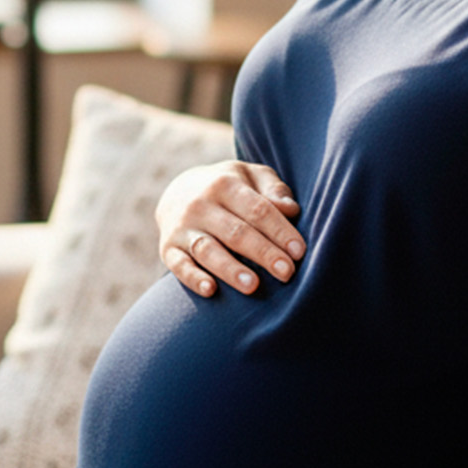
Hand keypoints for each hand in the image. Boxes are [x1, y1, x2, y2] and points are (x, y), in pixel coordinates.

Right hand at [156, 159, 304, 297]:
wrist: (178, 192)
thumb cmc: (229, 188)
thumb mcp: (250, 176)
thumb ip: (273, 188)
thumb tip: (291, 208)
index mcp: (225, 184)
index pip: (258, 209)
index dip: (280, 231)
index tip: (299, 251)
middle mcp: (200, 205)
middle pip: (236, 232)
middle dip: (263, 253)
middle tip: (286, 272)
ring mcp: (183, 228)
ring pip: (208, 250)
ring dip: (231, 269)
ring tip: (252, 286)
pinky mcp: (168, 249)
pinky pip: (179, 266)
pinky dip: (193, 278)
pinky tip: (211, 290)